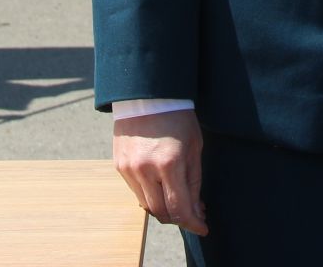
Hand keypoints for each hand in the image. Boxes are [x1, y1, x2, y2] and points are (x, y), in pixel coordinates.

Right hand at [113, 109, 206, 234]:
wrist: (146, 94)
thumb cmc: (177, 117)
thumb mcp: (195, 147)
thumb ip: (194, 181)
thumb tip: (196, 209)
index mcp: (169, 163)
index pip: (180, 208)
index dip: (193, 223)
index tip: (203, 227)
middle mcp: (145, 169)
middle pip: (161, 213)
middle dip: (178, 218)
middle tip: (193, 213)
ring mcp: (129, 169)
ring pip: (147, 205)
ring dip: (164, 207)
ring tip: (178, 198)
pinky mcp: (119, 166)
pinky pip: (135, 191)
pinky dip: (150, 194)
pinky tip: (161, 185)